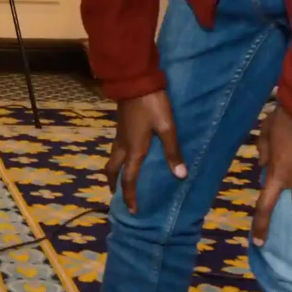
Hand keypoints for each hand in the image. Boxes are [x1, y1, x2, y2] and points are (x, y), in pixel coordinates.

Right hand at [105, 90, 187, 213]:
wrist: (134, 80)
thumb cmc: (152, 104)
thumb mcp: (167, 127)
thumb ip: (172, 151)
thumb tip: (180, 176)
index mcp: (134, 149)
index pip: (128, 179)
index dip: (129, 196)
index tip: (133, 211)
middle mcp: (123, 145)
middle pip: (112, 170)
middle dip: (114, 185)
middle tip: (119, 195)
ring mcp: (119, 135)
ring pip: (112, 159)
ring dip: (115, 172)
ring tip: (122, 179)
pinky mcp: (121, 126)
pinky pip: (116, 149)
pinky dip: (119, 159)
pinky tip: (128, 156)